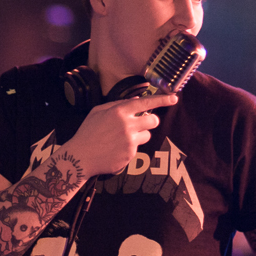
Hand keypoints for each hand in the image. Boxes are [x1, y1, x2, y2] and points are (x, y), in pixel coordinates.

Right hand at [63, 93, 177, 176]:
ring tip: (122, 139)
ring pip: (146, 136)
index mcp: (119, 111)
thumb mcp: (97, 112)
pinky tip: (115, 149)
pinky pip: (137, 148)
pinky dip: (129, 148)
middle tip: (142, 124)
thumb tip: (137, 101)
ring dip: (139, 136)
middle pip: (153, 121)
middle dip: (150, 122)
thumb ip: (117, 105)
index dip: (162, 100)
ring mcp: (130, 141)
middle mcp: (127, 125)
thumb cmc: (87, 133)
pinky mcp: (130, 155)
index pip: (146, 103)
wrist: (80, 158)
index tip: (174, 98)